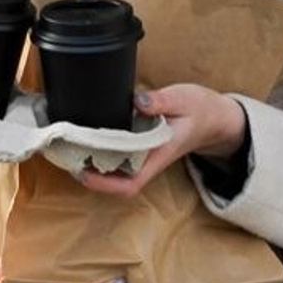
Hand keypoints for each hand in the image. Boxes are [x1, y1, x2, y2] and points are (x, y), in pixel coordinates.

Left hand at [79, 83, 246, 198]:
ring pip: (117, 172)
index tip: (83, 172)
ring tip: (72, 148)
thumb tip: (138, 100)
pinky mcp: (143, 148)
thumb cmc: (201, 110)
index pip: (131, 182)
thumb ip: (160, 100)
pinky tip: (90, 138)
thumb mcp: (183, 99)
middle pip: (118, 183)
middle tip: (67, 156)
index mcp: (160, 154)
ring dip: (95, 164)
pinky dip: (104, 151)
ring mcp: (147, 156)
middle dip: (91, 176)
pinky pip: (120, 157)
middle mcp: (150, 160)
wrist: (215, 118)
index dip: (105, 184)